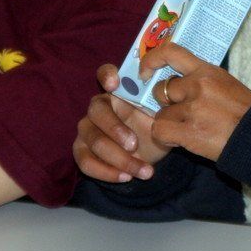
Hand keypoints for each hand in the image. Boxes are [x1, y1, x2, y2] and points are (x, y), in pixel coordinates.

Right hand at [73, 64, 170, 182]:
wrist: (154, 150)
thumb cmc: (157, 125)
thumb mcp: (164, 115)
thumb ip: (161, 105)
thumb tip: (167, 101)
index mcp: (119, 91)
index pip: (105, 73)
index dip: (107, 75)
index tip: (115, 84)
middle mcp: (99, 106)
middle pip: (97, 110)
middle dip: (115, 129)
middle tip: (135, 144)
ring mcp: (87, 128)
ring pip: (93, 140)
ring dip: (118, 158)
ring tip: (142, 170)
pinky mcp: (82, 150)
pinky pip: (85, 161)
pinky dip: (107, 172)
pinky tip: (127, 177)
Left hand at [141, 44, 250, 161]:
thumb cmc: (245, 111)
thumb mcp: (225, 83)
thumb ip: (200, 79)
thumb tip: (174, 82)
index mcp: (207, 70)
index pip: (171, 52)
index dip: (151, 60)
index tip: (145, 72)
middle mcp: (198, 85)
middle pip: (160, 90)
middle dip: (166, 104)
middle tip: (182, 113)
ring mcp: (193, 108)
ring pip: (161, 114)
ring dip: (170, 123)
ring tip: (189, 129)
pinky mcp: (189, 132)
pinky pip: (160, 130)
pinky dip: (166, 137)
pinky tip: (181, 139)